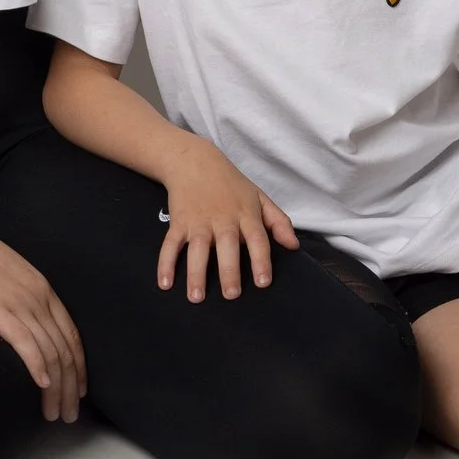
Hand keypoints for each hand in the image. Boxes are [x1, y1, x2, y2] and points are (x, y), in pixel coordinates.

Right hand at [0, 210, 84, 421]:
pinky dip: (38, 368)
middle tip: (70, 414)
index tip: (79, 390)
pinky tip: (41, 386)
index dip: (78, 366)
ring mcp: (20, 302)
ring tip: (54, 413)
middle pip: (65, 349)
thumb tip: (12, 327)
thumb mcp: (0, 275)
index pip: (70, 334)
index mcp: (40, 287)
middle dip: (72, 387)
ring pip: (50, 353)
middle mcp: (37, 296)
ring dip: (57, 388)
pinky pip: (27, 344)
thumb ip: (13, 299)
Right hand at [158, 139, 299, 301]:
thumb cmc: (231, 184)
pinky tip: (165, 283)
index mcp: (246, 215)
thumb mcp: (259, 198)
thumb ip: (278, 222)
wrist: (194, 161)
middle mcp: (223, 219)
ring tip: (196, 297)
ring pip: (197, 248)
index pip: (257, 239)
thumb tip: (294, 246)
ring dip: (196, 273)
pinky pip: (170, 244)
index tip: (263, 282)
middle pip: (227, 246)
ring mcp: (198, 221)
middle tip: (231, 294)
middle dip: (229, 270)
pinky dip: (165, 263)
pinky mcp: (179, 222)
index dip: (261, 260)